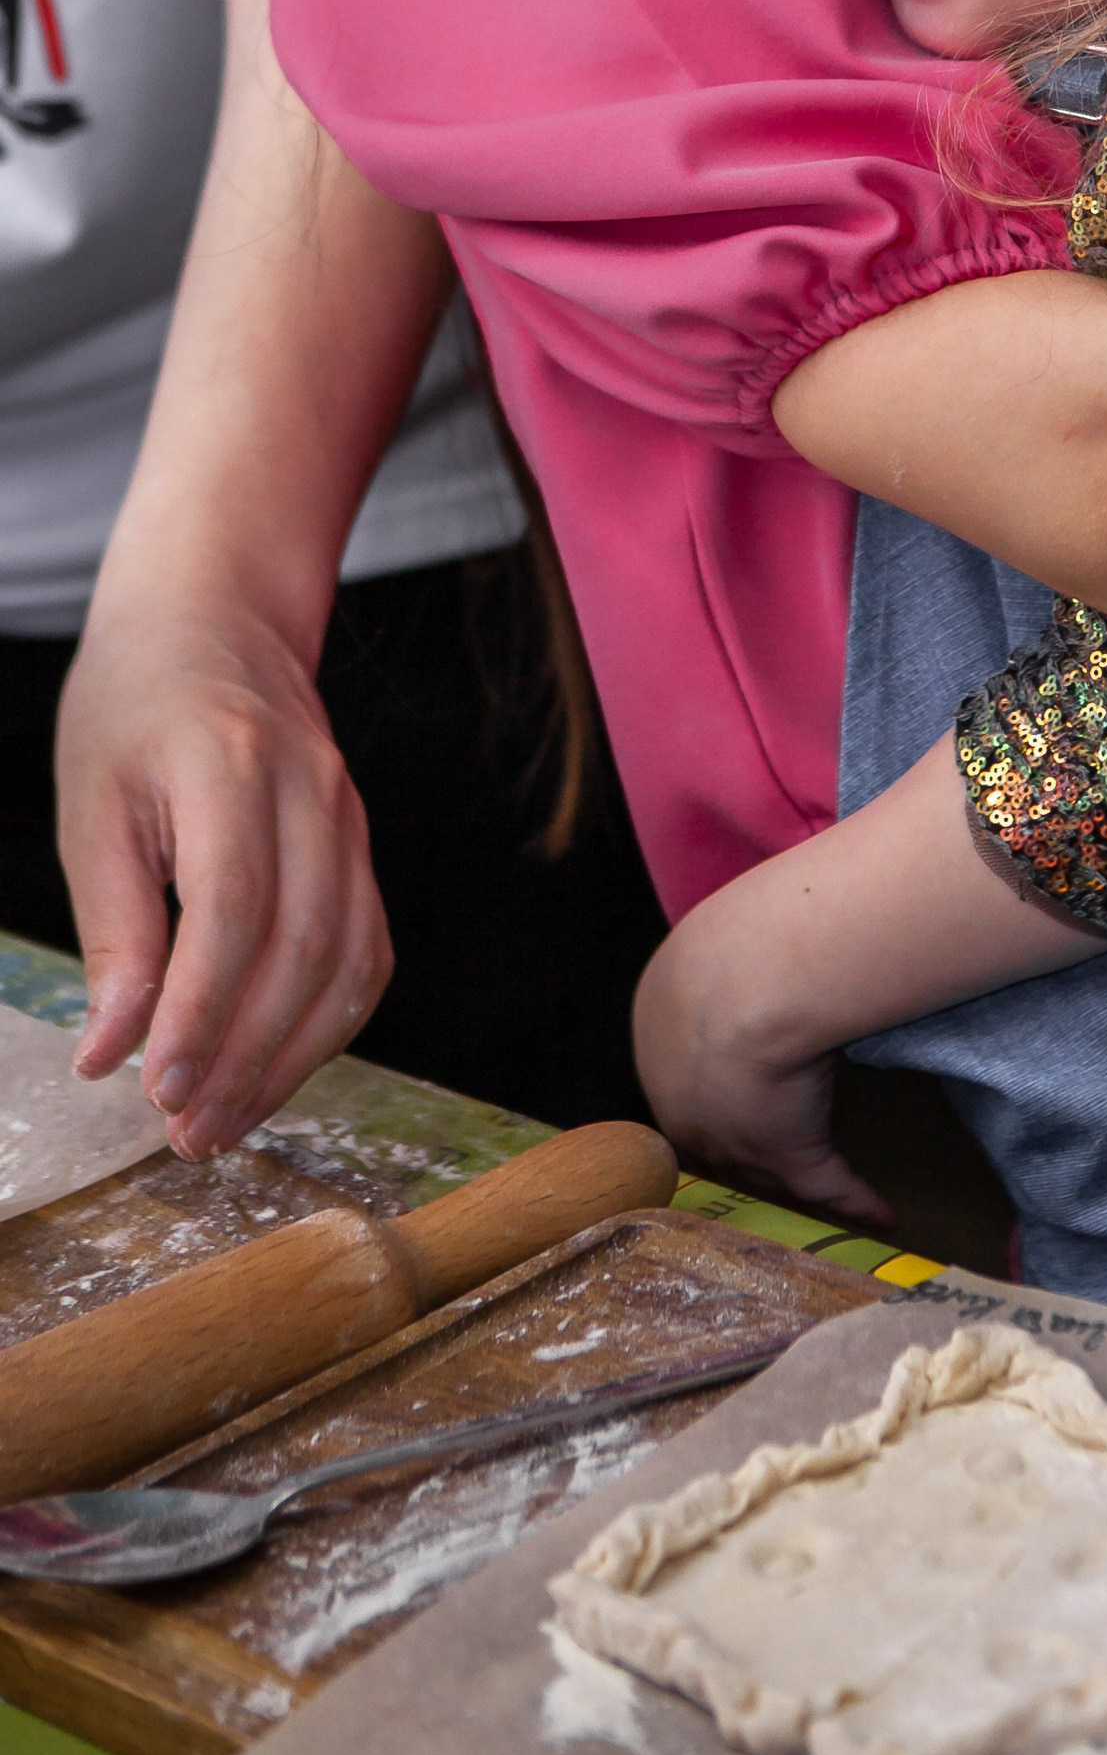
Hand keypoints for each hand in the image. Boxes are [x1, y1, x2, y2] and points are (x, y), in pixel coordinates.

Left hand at [55, 604, 389, 1156]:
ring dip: (291, 1058)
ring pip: (348, 962)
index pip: (234, 905)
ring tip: (223, 1120)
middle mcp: (312, 790)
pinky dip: (328, 1024)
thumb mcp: (92, 806)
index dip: (202, 1008)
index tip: (155, 1088)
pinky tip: (274, 1068)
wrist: (216, 622)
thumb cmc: (134, 707)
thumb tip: (108, 1053)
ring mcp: (350, 817)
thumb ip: (113, 929)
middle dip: (246, 1056)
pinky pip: (367, 950)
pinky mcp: (361, 846)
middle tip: (183, 1132)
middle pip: (303, 947)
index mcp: (231, 763)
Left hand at [632, 892, 890, 1225]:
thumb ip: (731, 951)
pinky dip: (855, 1201)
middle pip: (713, 1134)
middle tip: (770, 1157)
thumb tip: (759, 932)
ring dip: (790, 1183)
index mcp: (659, 1033)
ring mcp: (732, 1133)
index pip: (684, 1074)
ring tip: (819, 1199)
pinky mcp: (788, 1153)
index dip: (714, 1084)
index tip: (742, 1083)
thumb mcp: (716, 938)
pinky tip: (883, 1214)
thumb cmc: (736, 938)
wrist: (749, 976)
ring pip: (763, 1168)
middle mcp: (683, 1098)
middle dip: (740, 1146)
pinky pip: (826, 1185)